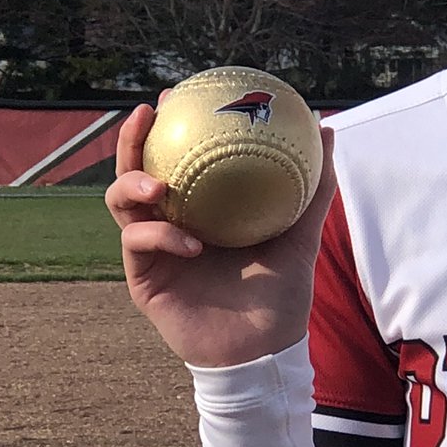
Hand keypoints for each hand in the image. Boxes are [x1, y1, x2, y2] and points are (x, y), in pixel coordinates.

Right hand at [105, 99, 335, 366]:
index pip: (174, 159)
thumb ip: (312, 187)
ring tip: (160, 184)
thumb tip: (325, 129)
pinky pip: (139, 245)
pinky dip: (161, 238)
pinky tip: (190, 242)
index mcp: (199, 209)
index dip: (166, 126)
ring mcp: (152, 251)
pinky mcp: (143, 280)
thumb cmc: (279, 296)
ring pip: (121, 203)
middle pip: (134, 171)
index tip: (175, 95)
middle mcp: (169, 224)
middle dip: (132, 141)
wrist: (262, 352)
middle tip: (147, 115)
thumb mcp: (299, 235)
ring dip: (133, 184)